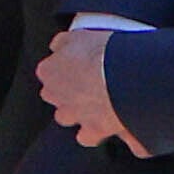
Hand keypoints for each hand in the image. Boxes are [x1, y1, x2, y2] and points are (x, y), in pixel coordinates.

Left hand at [42, 26, 142, 152]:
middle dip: (69, 96)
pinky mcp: (93, 130)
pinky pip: (90, 138)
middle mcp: (57, 96)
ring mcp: (74, 115)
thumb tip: (57, 46)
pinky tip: (113, 130)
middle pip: (57, 98)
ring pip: (68, 119)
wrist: (125, 75)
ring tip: (101, 107)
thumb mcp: (80, 35)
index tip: (80, 70)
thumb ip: (64, 43)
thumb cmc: (103, 52)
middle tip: (91, 88)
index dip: (65, 72)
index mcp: (49, 72)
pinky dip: (99, 135)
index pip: (49, 74)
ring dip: (81, 115)